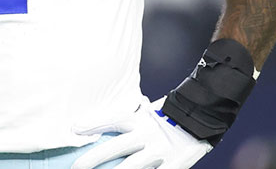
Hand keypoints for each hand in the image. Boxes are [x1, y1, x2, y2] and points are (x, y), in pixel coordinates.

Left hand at [71, 97, 212, 168]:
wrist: (201, 120)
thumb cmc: (165, 118)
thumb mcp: (142, 113)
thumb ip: (119, 119)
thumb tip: (82, 125)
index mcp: (140, 120)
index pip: (113, 120)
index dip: (93, 124)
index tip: (74, 130)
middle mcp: (148, 135)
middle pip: (116, 149)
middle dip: (93, 160)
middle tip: (75, 168)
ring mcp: (160, 152)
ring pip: (132, 168)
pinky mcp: (173, 165)